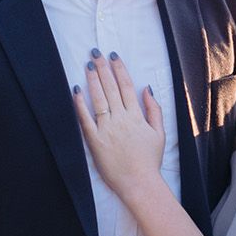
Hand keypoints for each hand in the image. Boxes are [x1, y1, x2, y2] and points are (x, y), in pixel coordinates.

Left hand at [73, 51, 163, 190]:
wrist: (139, 183)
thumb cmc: (149, 160)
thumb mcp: (159, 133)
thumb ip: (154, 110)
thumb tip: (147, 88)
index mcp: (136, 116)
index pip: (126, 86)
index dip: (119, 68)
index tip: (113, 55)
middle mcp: (121, 119)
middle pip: (111, 88)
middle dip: (103, 68)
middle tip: (95, 52)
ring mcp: (107, 129)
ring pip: (99, 99)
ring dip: (93, 80)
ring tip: (87, 65)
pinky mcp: (95, 141)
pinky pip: (85, 119)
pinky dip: (80, 104)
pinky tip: (76, 90)